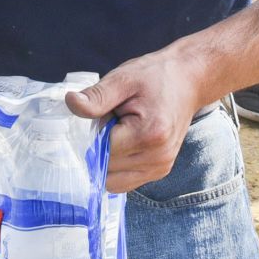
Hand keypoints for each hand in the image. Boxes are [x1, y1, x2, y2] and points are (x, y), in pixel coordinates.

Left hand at [64, 46, 207, 192]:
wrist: (188, 81)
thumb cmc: (155, 77)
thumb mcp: (123, 79)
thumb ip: (97, 96)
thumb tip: (71, 103)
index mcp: (149, 134)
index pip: (101, 150)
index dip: (90, 135)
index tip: (96, 117)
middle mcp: (158, 157)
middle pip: (105, 168)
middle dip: (97, 148)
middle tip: (108, 122)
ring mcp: (160, 168)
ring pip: (112, 181)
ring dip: (106, 160)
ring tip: (118, 132)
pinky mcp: (159, 171)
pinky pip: (124, 182)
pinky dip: (115, 167)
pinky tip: (122, 143)